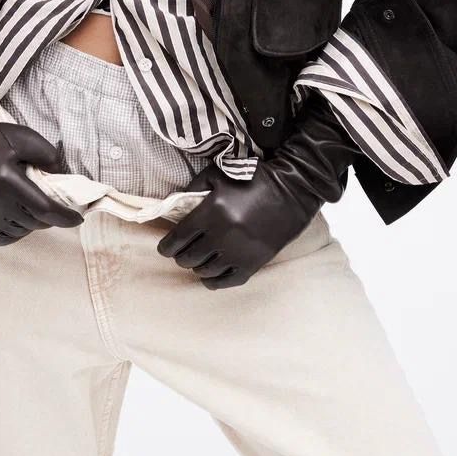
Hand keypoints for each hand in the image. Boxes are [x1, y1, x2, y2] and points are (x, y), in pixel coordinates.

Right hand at [0, 50, 83, 244]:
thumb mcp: (22, 137)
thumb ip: (48, 156)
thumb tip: (63, 177)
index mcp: (6, 179)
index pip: (44, 209)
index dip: (64, 217)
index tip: (77, 218)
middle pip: (33, 221)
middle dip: (49, 217)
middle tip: (54, 205)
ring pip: (18, 232)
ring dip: (31, 223)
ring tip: (31, 207)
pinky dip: (13, 232)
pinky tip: (15, 218)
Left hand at [156, 95, 361, 288]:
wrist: (292, 190)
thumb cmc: (254, 179)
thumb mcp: (219, 174)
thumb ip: (194, 188)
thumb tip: (176, 207)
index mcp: (212, 211)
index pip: (178, 238)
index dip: (166, 246)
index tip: (164, 248)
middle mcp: (223, 235)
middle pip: (188, 257)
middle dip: (180, 256)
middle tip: (181, 251)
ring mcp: (239, 252)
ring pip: (205, 271)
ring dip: (196, 267)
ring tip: (197, 259)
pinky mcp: (254, 263)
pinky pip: (226, 281)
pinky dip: (213, 281)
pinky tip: (209, 276)